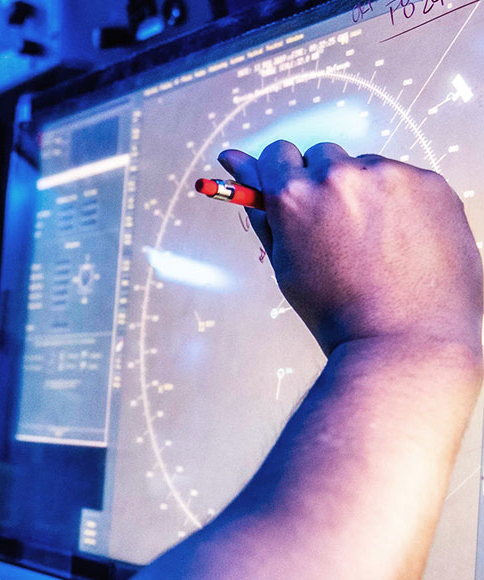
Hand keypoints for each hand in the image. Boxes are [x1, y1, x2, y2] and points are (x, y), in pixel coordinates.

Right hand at [219, 141, 482, 357]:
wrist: (406, 339)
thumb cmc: (341, 310)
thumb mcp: (285, 261)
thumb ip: (261, 207)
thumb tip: (235, 162)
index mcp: (294, 195)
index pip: (278, 153)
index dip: (286, 178)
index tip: (299, 197)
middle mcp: (339, 176)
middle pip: (323, 156)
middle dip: (327, 184)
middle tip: (340, 230)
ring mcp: (389, 176)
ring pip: (367, 167)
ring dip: (368, 192)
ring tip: (378, 243)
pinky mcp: (430, 183)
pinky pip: (407, 180)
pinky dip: (405, 202)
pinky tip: (405, 241)